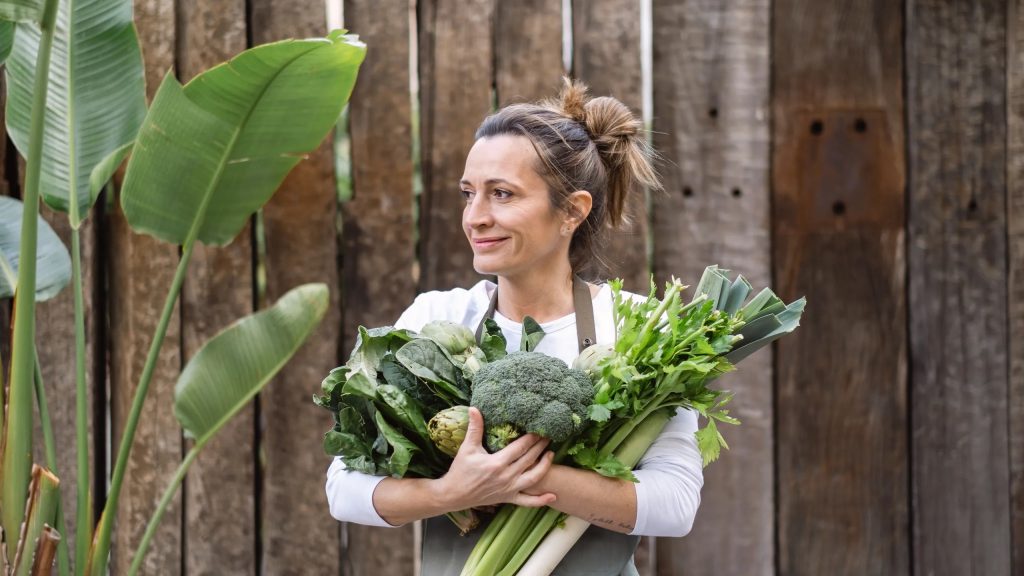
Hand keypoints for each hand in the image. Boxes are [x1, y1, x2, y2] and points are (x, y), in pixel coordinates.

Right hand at [435, 407, 555, 509]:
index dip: (532, 437)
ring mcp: (509, 489)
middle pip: (529, 459)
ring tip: (551, 454)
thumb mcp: (467, 448)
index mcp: (497, 463)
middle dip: (540, 446)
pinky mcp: (508, 499)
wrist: (453, 495)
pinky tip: (553, 496)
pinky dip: (540, 500)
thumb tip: (474, 408)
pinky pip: (527, 502)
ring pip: (533, 478)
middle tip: (549, 436)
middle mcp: (506, 477)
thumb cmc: (460, 470)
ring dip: (545, 466)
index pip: (520, 447)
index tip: (540, 428)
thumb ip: (474, 428)